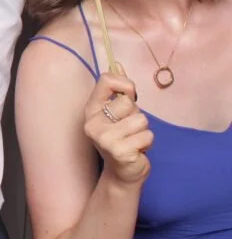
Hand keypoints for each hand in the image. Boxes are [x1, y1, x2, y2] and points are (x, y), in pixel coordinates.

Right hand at [83, 69, 152, 185]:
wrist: (123, 173)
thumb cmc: (122, 139)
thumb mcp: (118, 113)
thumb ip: (118, 90)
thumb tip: (118, 64)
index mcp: (91, 109)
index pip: (106, 80)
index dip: (125, 84)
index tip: (129, 96)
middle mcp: (92, 122)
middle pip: (128, 103)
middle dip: (136, 115)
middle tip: (129, 129)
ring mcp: (104, 138)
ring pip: (141, 120)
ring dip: (144, 131)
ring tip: (134, 140)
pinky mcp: (119, 152)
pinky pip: (147, 136)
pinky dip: (147, 143)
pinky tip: (137, 150)